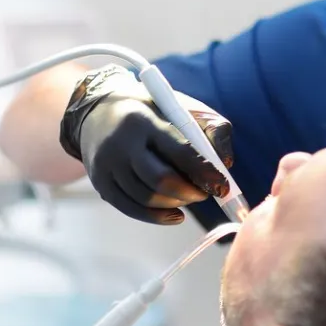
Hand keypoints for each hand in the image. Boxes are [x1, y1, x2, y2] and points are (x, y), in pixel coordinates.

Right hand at [58, 65, 233, 224]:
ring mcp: (106, 165)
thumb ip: (211, 130)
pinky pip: (131, 209)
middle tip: (206, 193)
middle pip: (160, 180)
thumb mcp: (183, 107)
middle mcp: (121, 143)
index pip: (179, 152)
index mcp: (144, 121)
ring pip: (146, 198)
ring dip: (176, 204)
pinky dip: (157, 217)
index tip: (222, 186)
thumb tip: (227, 164)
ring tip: (190, 197)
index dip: (204, 173)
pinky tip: (175, 214)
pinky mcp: (100, 182)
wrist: (98, 109)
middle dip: (190, 193)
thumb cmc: (153, 109)